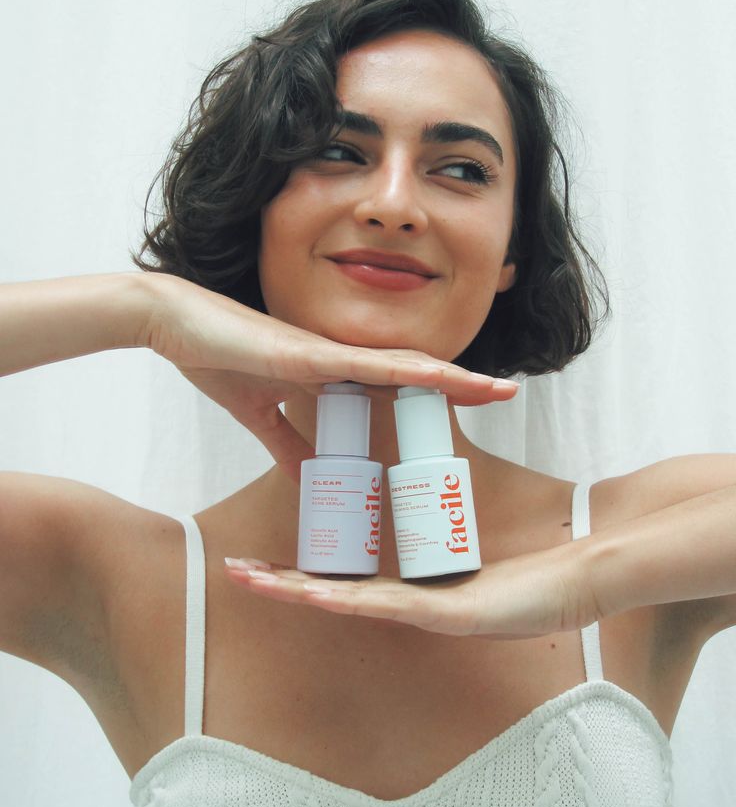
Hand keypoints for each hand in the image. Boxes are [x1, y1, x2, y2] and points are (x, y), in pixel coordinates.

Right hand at [139, 273, 518, 480]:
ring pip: (404, 366)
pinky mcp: (307, 354)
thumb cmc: (215, 358)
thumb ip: (286, 445)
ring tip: (497, 387)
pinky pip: (367, 364)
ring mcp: (327, 353)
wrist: (176, 326)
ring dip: (453, 377)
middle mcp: (338, 359)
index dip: (433, 394)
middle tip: (504, 394)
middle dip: (460, 385)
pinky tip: (441, 374)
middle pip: (413, 374)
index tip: (469, 405)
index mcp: (328, 372)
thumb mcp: (257, 415)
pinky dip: (406, 370)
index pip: (394, 385)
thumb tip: (308, 480)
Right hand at [224, 540, 601, 638]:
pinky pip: (387, 605)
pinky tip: (312, 594)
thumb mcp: (477, 539)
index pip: (340, 581)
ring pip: (345, 603)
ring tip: (252, 581)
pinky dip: (345, 600)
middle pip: (329, 593)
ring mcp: (424, 613)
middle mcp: (408, 605)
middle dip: (280, 583)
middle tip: (234, 572)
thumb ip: (446, 517)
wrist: (577, 579)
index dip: (297, 574)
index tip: (262, 562)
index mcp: (409, 588)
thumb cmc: (528, 565)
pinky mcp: (446, 614)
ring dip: (296, 592)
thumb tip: (426, 474)